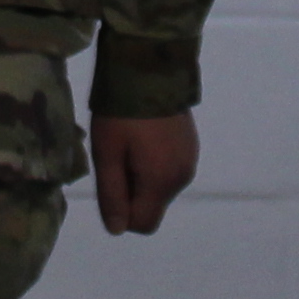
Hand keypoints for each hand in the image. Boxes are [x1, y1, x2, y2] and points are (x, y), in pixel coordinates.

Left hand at [90, 109, 196, 236]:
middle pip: (151, 205)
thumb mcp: (107, 153)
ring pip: (159, 186)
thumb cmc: (122, 113)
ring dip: (142, 175)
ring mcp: (189, 160)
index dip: (122, 212)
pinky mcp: (191, 145)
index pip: (143, 223)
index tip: (111, 179)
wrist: (151, 67)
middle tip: (117, 155)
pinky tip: (144, 134)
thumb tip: (117, 230)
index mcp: (161, 182)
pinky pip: (169, 168)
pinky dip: (154, 161)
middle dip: (131, 190)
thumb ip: (112, 195)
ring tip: (129, 141)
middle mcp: (181, 177)